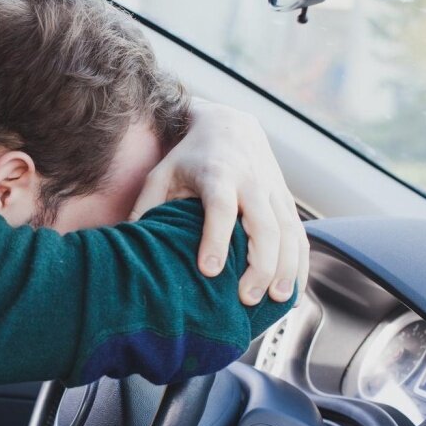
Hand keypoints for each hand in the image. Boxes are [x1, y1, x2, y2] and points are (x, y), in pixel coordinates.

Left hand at [129, 101, 308, 305]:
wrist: (229, 125)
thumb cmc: (188, 156)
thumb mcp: (161, 174)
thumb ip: (145, 207)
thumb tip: (126, 244)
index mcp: (217, 174)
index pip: (220, 206)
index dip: (216, 237)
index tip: (209, 270)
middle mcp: (250, 182)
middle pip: (263, 224)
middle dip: (260, 263)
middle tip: (247, 298)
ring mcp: (273, 191)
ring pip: (288, 231)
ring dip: (286, 267)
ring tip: (276, 300)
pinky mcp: (286, 200)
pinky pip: (299, 235)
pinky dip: (300, 263)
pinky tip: (292, 291)